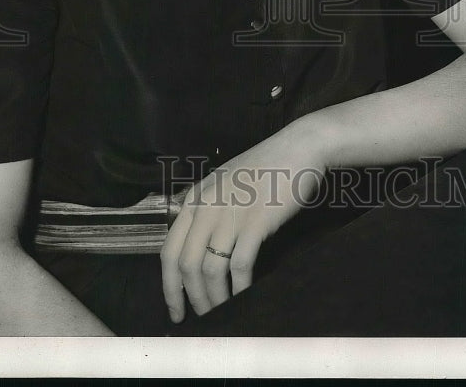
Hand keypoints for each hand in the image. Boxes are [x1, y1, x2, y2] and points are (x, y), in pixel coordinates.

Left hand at [160, 120, 324, 321]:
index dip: (168, 286)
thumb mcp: (223, 184)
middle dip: (190, 298)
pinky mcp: (256, 221)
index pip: (169, 250)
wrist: (297, 149)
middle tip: (200, 317)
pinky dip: (239, 288)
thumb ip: (207, 211)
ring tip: (222, 312)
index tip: (176, 308)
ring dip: (214, 298)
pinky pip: (240, 265)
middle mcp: (206, 206)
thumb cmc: (264, 168)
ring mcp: (230, 213)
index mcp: (195, 198)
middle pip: (186, 265)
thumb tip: (198, 251)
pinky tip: (243, 297)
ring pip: (210, 269)